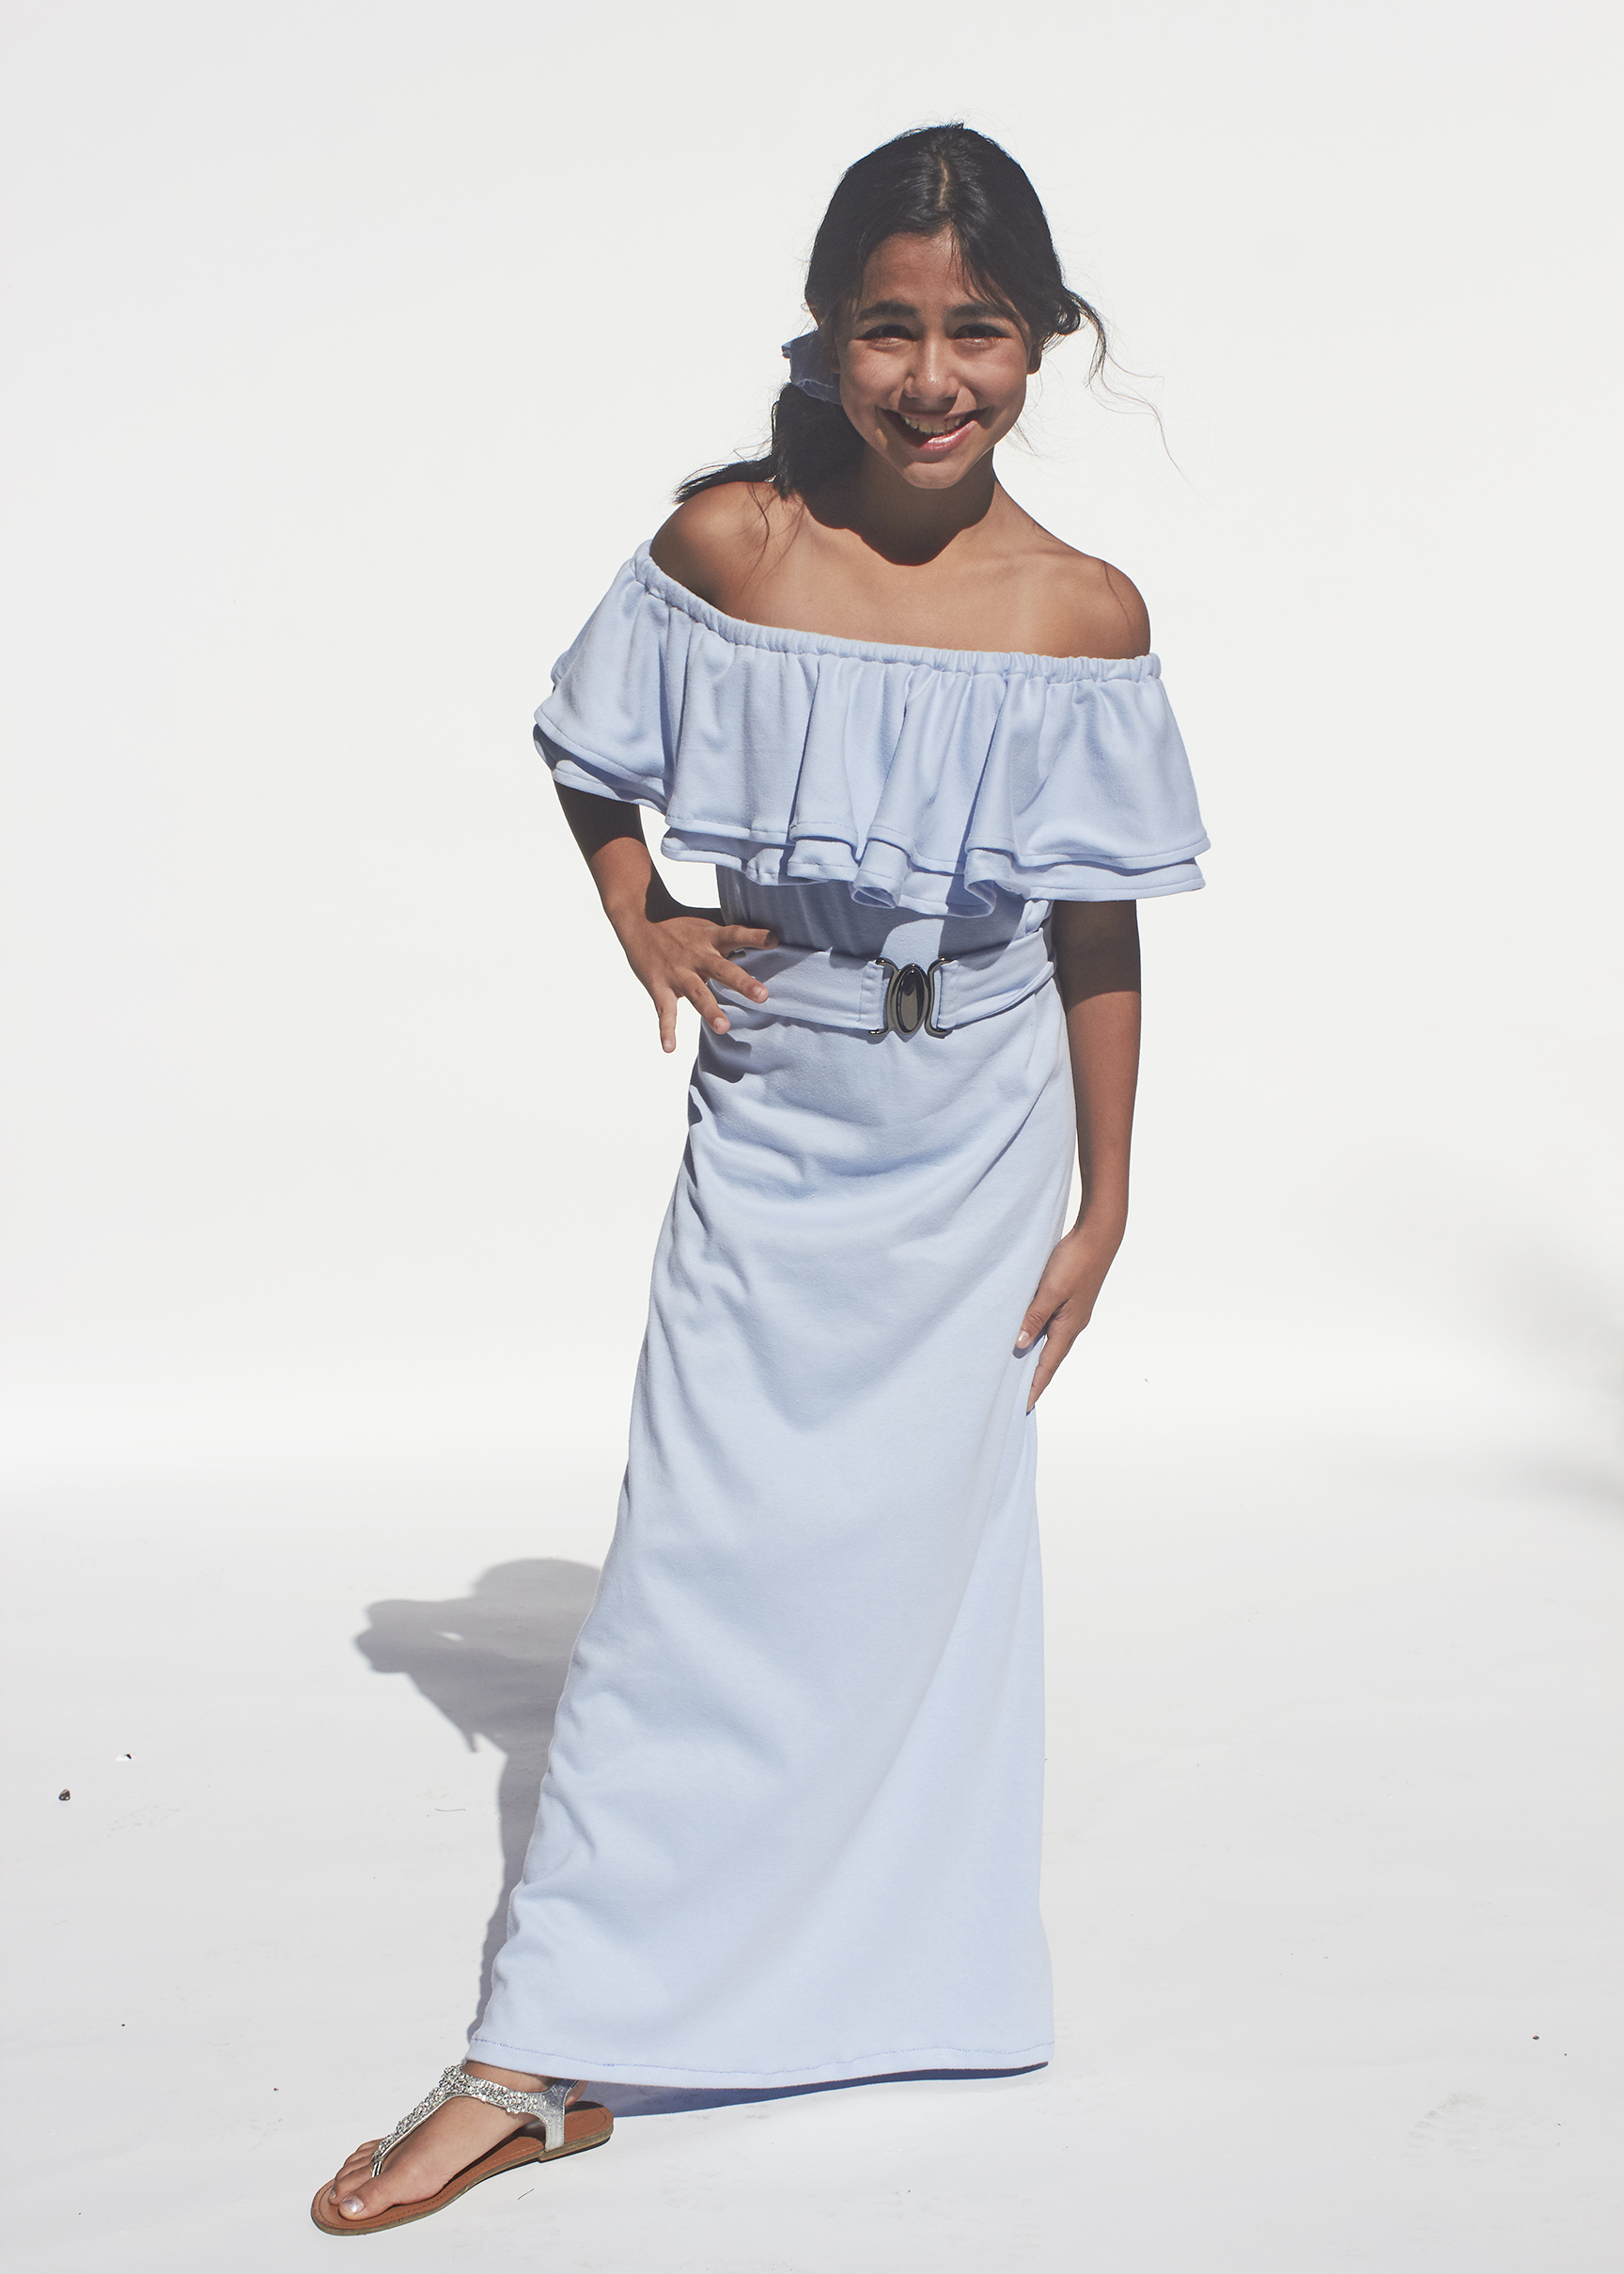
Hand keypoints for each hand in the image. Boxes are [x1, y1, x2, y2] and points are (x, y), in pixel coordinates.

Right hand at [613, 908, 777, 1052]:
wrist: (639, 919)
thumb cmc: (682, 924)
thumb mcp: (708, 922)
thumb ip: (734, 932)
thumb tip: (773, 936)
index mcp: (711, 937)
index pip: (736, 934)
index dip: (754, 937)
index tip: (774, 940)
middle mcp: (697, 954)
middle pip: (722, 969)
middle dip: (742, 982)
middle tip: (762, 996)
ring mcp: (678, 972)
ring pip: (697, 993)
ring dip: (709, 1010)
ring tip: (723, 1027)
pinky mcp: (659, 986)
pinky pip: (665, 1010)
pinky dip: (666, 1030)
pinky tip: (670, 1048)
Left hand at [1015, 1212, 1126, 1410]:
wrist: (1099, 1236)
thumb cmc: (1076, 1261)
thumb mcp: (1050, 1291)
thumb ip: (1034, 1317)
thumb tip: (1019, 1345)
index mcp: (1068, 1327)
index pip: (1047, 1365)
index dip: (1034, 1387)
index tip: (1023, 1406)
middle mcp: (1072, 1324)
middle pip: (1050, 1359)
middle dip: (1035, 1379)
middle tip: (1018, 1396)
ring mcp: (1073, 1313)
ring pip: (1051, 1342)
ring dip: (1037, 1358)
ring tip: (1019, 1372)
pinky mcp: (1071, 1301)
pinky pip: (1051, 1326)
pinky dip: (1039, 1336)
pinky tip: (1029, 1335)